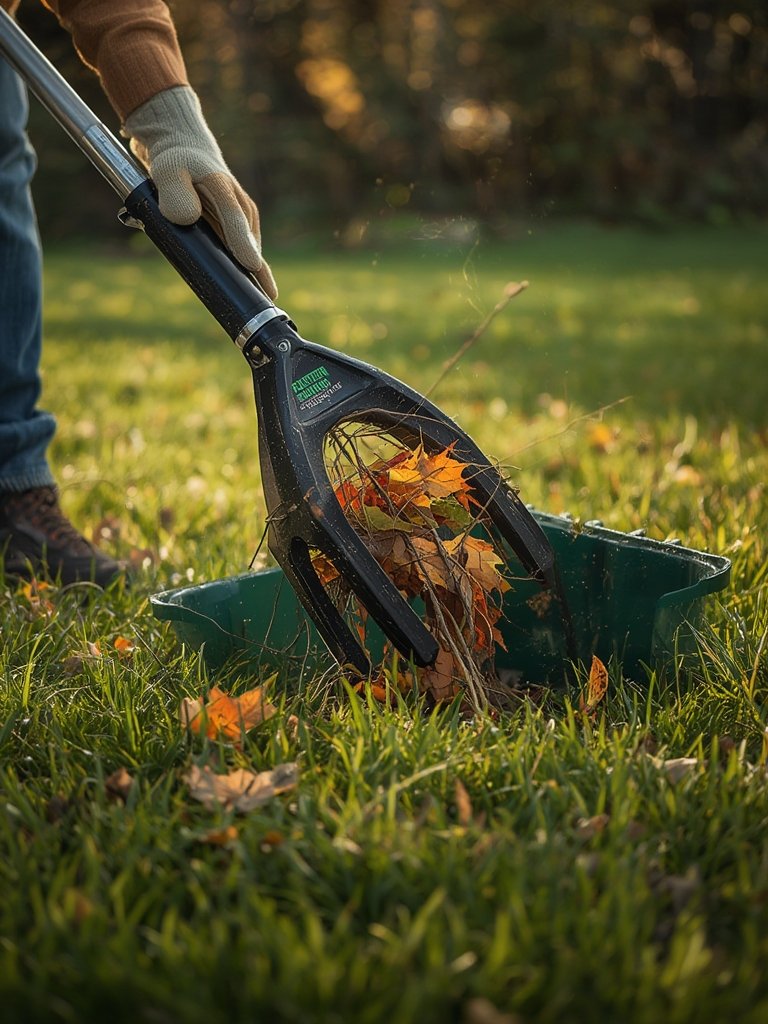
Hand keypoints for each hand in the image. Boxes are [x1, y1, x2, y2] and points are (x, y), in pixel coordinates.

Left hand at [123, 86, 276, 298]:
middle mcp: (241, 209)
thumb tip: (187, 219)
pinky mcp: (239, 233)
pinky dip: (239, 273)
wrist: (186, 151)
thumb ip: (174, 192)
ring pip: (249, 257)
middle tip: (263, 304)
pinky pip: (241, 258)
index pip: (235, 221)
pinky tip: (238, 292)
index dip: (243, 244)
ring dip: (248, 279)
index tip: (252, 266)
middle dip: (257, 276)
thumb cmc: (176, 160)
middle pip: (251, 247)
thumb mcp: (167, 169)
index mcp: (224, 189)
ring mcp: (243, 223)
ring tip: (254, 304)